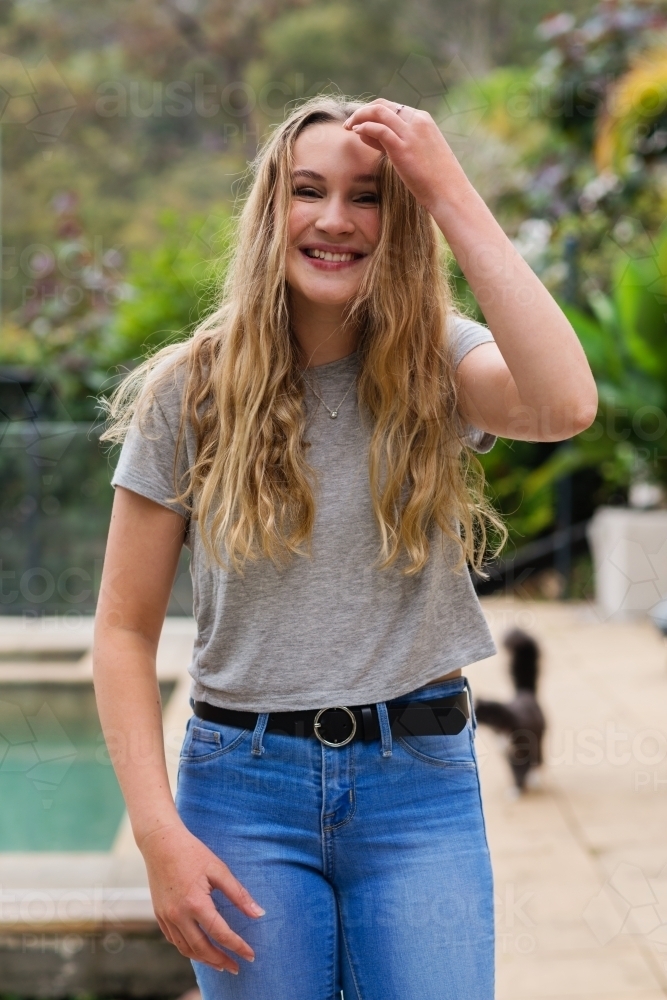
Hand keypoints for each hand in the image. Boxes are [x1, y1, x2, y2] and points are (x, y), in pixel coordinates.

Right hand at [139, 821, 264, 973]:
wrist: (160, 842)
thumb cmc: (193, 853)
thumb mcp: (219, 869)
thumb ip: (238, 894)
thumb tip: (259, 914)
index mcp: (195, 903)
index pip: (220, 933)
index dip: (237, 946)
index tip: (250, 955)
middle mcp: (178, 915)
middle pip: (202, 948)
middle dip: (220, 961)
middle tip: (236, 967)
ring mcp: (166, 917)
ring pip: (186, 949)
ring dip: (204, 959)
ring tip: (220, 963)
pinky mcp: (159, 915)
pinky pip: (174, 940)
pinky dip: (188, 949)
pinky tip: (199, 949)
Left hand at [343, 99, 468, 215]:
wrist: (449, 192)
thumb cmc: (434, 179)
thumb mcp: (417, 154)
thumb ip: (394, 141)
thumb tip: (368, 134)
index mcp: (423, 120)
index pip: (392, 107)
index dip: (373, 113)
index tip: (360, 123)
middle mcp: (417, 121)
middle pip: (383, 105)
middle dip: (363, 111)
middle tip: (349, 123)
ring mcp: (410, 133)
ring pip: (378, 112)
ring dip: (359, 116)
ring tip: (348, 127)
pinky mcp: (402, 147)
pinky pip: (378, 129)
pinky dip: (364, 127)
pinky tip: (356, 132)